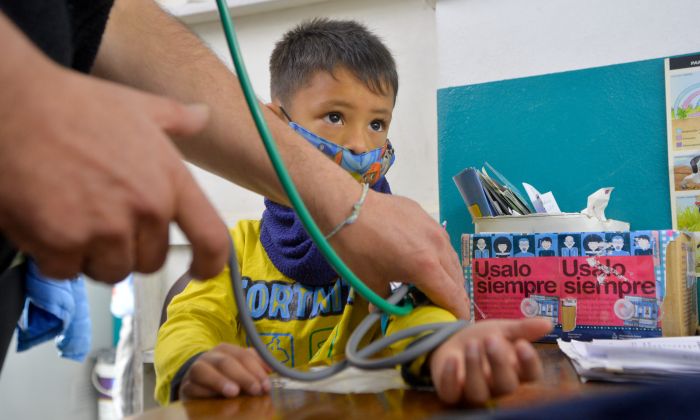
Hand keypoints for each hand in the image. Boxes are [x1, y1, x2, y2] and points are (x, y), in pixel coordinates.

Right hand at [0, 37, 228, 282]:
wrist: (13, 106)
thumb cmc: (74, 105)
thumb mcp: (137, 107)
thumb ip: (176, 119)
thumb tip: (203, 115)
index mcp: (171, 181)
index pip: (210, 238)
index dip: (210, 264)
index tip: (202, 272)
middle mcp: (146, 209)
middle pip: (150, 262)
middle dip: (129, 249)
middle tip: (102, 219)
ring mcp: (106, 229)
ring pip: (110, 271)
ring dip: (92, 256)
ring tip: (73, 217)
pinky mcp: (63, 243)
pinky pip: (66, 271)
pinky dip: (54, 256)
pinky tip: (45, 222)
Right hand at [179, 344, 271, 399]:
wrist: (196, 380)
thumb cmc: (225, 374)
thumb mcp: (240, 366)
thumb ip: (255, 364)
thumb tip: (270, 369)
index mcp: (225, 349)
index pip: (242, 355)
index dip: (256, 369)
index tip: (266, 385)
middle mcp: (209, 357)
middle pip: (225, 362)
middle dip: (242, 376)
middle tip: (255, 390)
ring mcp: (195, 370)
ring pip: (204, 371)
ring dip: (219, 381)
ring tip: (234, 392)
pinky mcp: (186, 386)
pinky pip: (192, 387)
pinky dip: (203, 392)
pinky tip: (214, 398)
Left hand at [333, 191, 469, 319]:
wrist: (344, 207)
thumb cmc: (355, 249)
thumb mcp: (369, 283)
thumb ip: (385, 302)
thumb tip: (382, 312)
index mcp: (426, 268)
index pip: (454, 298)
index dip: (458, 316)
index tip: (455, 325)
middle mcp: (438, 246)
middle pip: (457, 280)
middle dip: (453, 297)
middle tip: (440, 308)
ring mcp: (434, 227)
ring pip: (451, 259)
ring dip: (447, 276)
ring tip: (432, 285)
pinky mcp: (425, 215)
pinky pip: (440, 241)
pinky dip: (438, 256)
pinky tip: (422, 259)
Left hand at [428, 318, 551, 404]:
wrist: (451, 343)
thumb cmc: (482, 340)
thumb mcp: (501, 330)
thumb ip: (522, 329)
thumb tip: (548, 323)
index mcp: (515, 371)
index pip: (530, 375)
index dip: (528, 363)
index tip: (521, 343)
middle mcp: (497, 387)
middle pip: (506, 386)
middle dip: (499, 363)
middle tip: (491, 339)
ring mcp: (474, 393)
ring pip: (478, 393)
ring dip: (474, 367)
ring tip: (472, 344)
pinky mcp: (451, 393)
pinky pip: (451, 394)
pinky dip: (450, 378)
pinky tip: (452, 358)